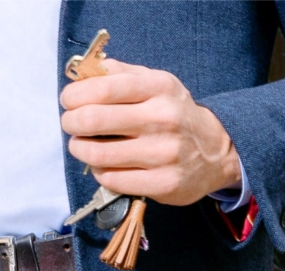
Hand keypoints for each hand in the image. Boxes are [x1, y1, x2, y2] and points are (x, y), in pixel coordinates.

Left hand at [60, 59, 240, 205]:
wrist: (216, 152)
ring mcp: (164, 154)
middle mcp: (163, 119)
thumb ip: (119, 73)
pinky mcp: (163, 183)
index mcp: (158, 88)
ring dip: (80, 149)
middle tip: (70, 123)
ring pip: (98, 154)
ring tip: (81, 145)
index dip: (74, 95)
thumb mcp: (155, 83)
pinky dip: (99, 172)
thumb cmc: (174, 114)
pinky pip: (112, 179)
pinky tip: (104, 165)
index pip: (102, 88)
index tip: (68, 101)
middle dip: (71, 122)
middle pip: (93, 120)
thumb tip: (82, 73)